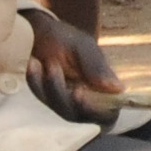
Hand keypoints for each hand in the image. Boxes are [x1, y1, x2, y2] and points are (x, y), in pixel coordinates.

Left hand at [20, 4, 118, 118]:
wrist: (41, 34)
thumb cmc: (68, 39)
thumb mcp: (84, 47)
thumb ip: (97, 67)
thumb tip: (117, 89)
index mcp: (106, 91)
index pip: (108, 114)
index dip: (95, 110)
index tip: (78, 92)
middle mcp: (88, 102)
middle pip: (78, 116)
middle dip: (61, 92)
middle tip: (53, 66)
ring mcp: (67, 104)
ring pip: (58, 109)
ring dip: (49, 85)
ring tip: (45, 60)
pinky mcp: (48, 102)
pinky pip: (42, 100)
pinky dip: (36, 83)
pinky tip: (33, 64)